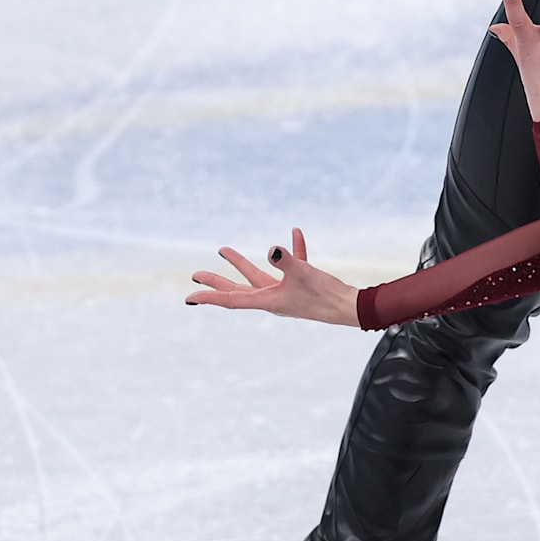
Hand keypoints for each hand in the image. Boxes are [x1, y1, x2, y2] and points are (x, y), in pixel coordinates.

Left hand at [185, 228, 358, 324]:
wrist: (349, 307)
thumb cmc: (325, 294)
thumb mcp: (304, 273)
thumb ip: (288, 260)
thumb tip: (274, 248)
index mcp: (268, 300)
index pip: (232, 299)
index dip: (210, 296)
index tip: (190, 296)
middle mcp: (272, 299)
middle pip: (237, 290)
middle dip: (217, 281)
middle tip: (196, 275)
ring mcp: (286, 292)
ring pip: (257, 277)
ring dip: (241, 264)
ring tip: (224, 250)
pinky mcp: (301, 285)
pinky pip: (290, 266)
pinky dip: (290, 251)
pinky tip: (295, 233)